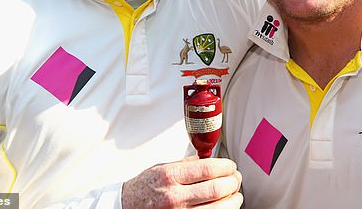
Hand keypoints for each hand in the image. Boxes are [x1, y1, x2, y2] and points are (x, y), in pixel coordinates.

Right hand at [121, 157, 242, 207]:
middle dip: (233, 182)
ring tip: (235, 194)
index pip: (208, 169)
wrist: (125, 206)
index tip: (231, 165)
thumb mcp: (162, 167)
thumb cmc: (144, 187)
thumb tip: (209, 158)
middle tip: (236, 178)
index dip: (226, 166)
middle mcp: (175, 196)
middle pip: (217, 189)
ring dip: (233, 200)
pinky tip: (225, 206)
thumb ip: (186, 164)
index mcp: (171, 176)